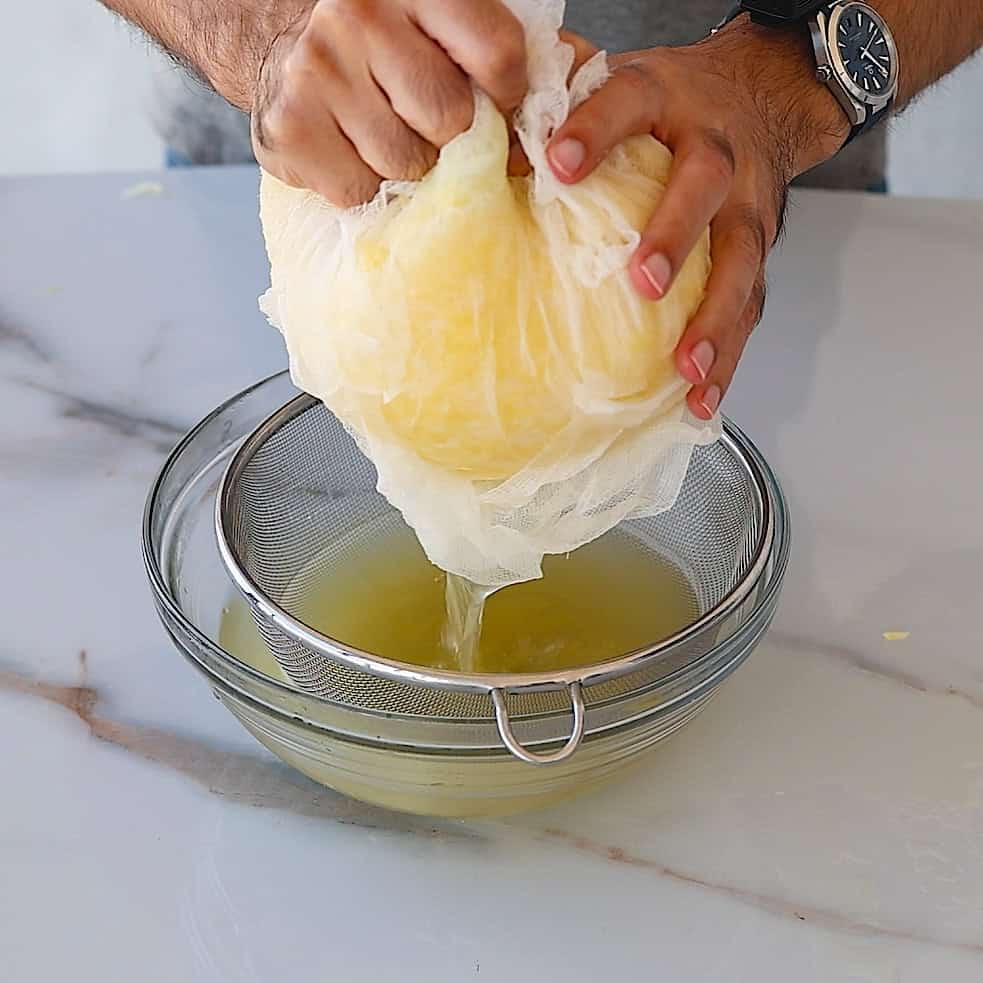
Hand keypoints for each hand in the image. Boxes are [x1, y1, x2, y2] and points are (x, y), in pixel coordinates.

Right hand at [251, 0, 527, 205]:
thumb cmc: (375, 36)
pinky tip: (352, 151)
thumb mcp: (435, 17)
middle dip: (452, 136)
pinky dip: (366, 186)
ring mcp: (318, 71)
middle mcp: (359, 15)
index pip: (498, 55)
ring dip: (408, 165)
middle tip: (430, 125)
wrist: (274, 34)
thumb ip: (488, 49)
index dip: (507, 97)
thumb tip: (552, 126)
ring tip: (386, 134)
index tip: (496, 104)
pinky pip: (360, 192)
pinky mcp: (290, 128)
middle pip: (452, 119)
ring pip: (407, 164)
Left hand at [546, 18, 848, 419]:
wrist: (760, 94)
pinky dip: (727, 356)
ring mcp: (745, 204)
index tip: (559, 164)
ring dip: (713, 317)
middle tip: (643, 281)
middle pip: (703, 187)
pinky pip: (750, 307)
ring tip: (684, 366)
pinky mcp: (757, 251)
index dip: (596, 131)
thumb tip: (489, 134)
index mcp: (665, 100)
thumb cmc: (670, 103)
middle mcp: (715, 150)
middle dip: (674, 235)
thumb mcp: (620, 81)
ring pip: (740, 260)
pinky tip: (699, 397)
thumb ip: (559, 100)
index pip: (629, 102)